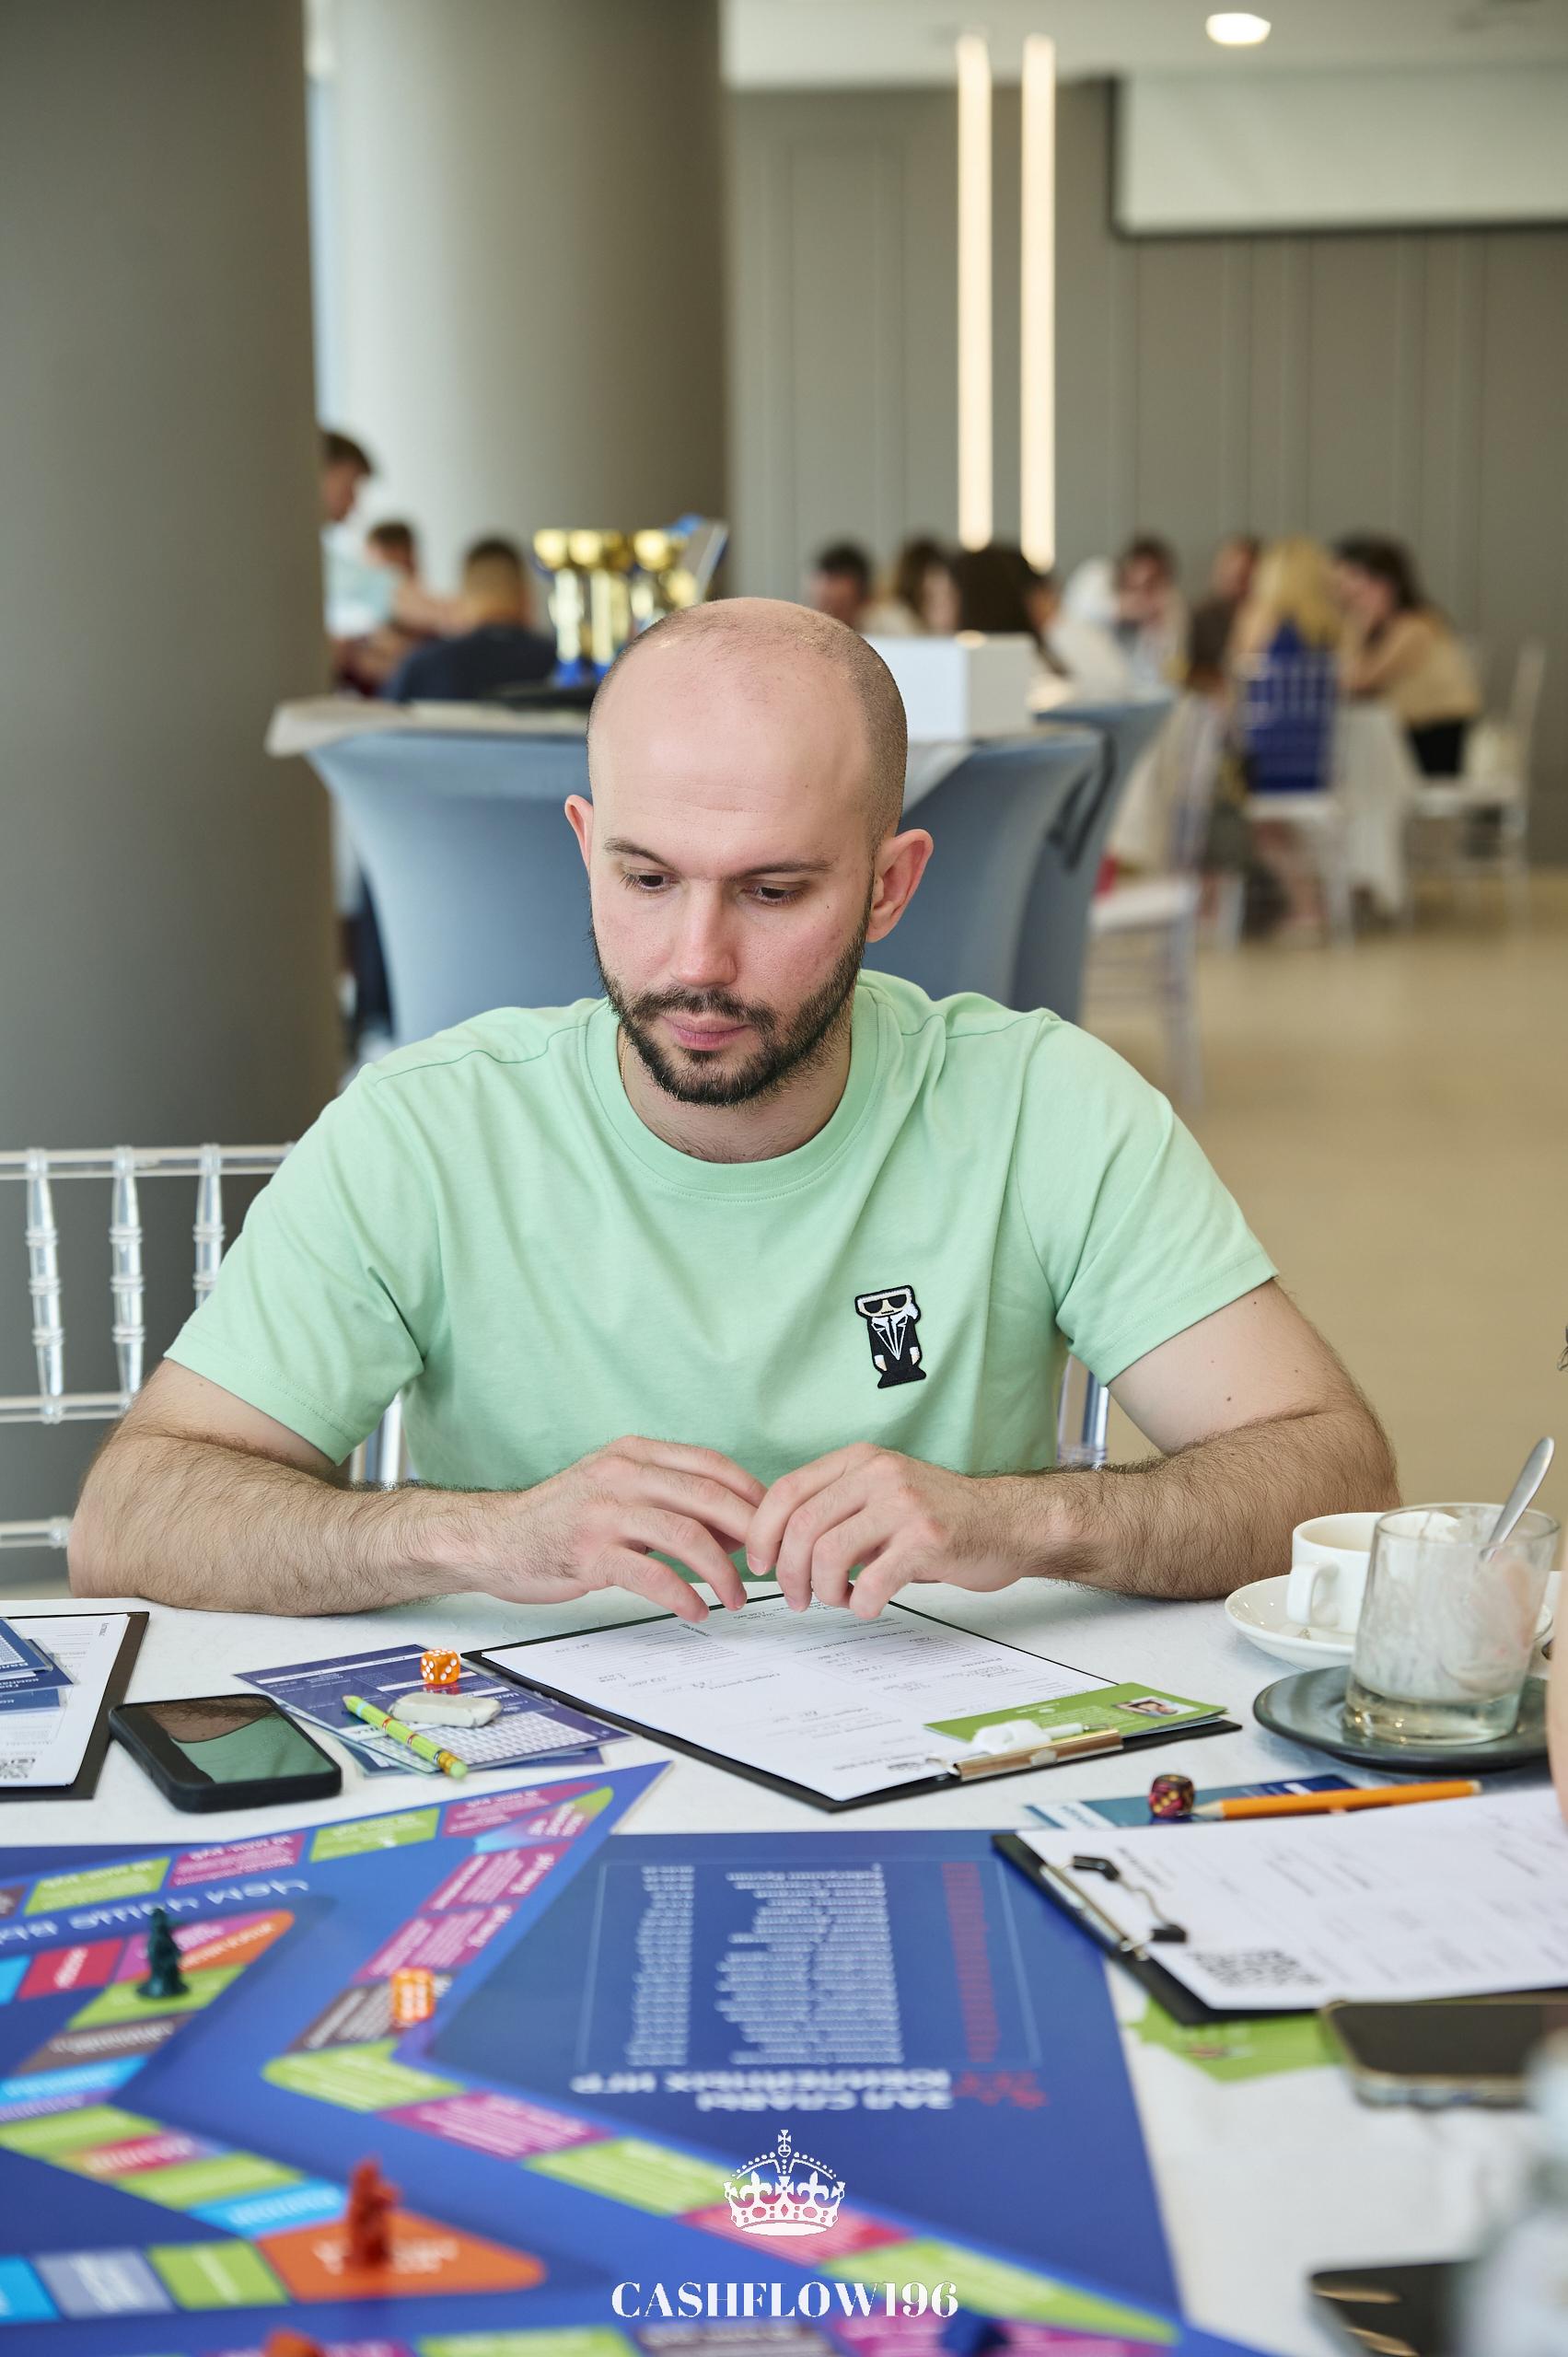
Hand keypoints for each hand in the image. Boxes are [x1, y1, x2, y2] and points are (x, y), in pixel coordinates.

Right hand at [491, 1438, 761, 1622]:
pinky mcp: (590, 1552)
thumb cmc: (561, 1519)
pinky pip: (651, 1574)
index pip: (711, 1465)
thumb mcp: (616, 1490)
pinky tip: (695, 1611)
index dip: (751, 1496)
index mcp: (634, 1454)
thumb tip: (735, 1527)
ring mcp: (605, 1512)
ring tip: (734, 1597)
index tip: (771, 1527)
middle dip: (748, 1535)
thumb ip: (668, 1498)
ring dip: (721, 1572)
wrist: (494, 1538)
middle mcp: (622, 1474)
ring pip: (686, 1535)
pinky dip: (682, 1595)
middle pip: (707, 1497)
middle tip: (765, 1566)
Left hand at [746, 1444, 1032, 1618]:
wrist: (1008, 1522)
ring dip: (823, 1590)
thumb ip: (838, 1508)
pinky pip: (872, 1581)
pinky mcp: (927, 1539)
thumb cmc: (941, 1516)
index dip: (761, 1533)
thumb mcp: (883, 1494)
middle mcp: (879, 1475)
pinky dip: (861, 1604)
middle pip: (802, 1526)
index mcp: (860, 1461)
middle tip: (796, 1597)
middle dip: (788, 1572)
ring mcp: (904, 1505)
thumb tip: (777, 1545)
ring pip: (829, 1554)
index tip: (759, 1563)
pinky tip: (870, 1604)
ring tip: (839, 1599)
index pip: (787, 1491)